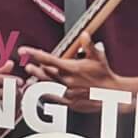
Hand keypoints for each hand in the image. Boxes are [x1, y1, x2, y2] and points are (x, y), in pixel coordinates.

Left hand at [20, 34, 134, 114]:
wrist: (113, 94)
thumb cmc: (105, 74)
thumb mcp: (99, 57)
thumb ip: (89, 45)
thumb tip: (84, 34)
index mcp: (71, 69)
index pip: (48, 59)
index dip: (34, 53)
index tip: (23, 50)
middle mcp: (67, 81)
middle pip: (43, 73)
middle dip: (35, 68)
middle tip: (27, 64)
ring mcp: (66, 93)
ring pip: (45, 86)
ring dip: (37, 80)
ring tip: (32, 75)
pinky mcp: (68, 103)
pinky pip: (51, 98)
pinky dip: (44, 93)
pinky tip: (39, 90)